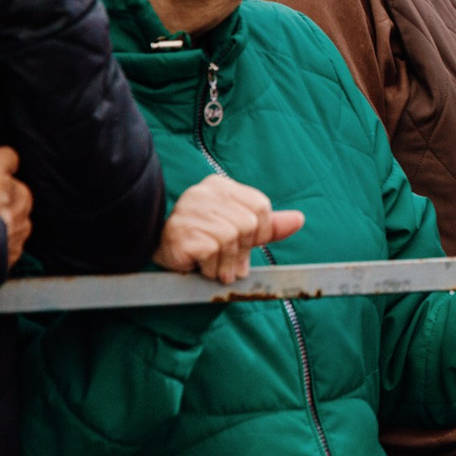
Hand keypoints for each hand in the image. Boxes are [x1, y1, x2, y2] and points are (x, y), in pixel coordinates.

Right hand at [153, 176, 303, 284]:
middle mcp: (205, 192)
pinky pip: (212, 251)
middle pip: (247, 224)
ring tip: (215, 268)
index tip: (247, 245)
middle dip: (242, 251)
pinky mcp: (181, 230)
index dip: (260, 232)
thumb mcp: (239, 231)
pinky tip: (200, 266)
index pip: (260, 205)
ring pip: (231, 238)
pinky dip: (211, 267)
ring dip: (225, 263)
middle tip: (230, 264)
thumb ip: (267, 226)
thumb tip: (299, 220)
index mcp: (221, 186)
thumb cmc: (201, 241)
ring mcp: (190, 210)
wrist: (156, 252)